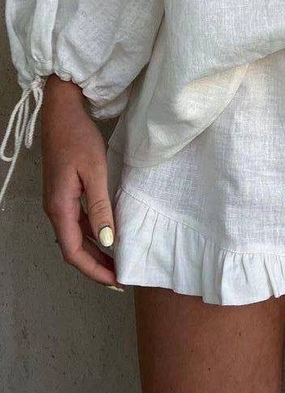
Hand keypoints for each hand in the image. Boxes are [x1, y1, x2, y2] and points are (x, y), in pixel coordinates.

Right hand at [40, 75, 122, 289]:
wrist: (62, 112)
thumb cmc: (78, 137)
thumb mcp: (94, 171)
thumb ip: (100, 207)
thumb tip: (107, 241)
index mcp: (60, 207)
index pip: (74, 251)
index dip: (94, 270)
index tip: (115, 281)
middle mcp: (55, 208)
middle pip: (73, 248)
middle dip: (95, 266)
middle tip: (119, 278)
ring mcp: (58, 201)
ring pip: (75, 236)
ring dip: (94, 252)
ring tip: (116, 262)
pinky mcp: (64, 192)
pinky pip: (76, 222)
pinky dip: (91, 234)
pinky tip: (107, 236)